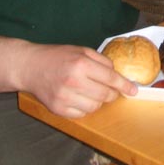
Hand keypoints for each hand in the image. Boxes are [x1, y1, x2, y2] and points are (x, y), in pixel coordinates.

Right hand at [14, 43, 135, 118]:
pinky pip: (81, 114)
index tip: (133, 91)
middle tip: (110, 89)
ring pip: (95, 107)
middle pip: (105, 95)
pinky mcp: (58, 109)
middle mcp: (73, 82)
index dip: (125, 85)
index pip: (110, 79)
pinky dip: (85, 108)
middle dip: (112, 94)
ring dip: (99, 101)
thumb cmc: (57, 57)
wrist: (29, 67)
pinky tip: (80, 98)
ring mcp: (64, 97)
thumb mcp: (81, 50)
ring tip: (91, 92)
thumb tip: (117, 75)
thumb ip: (101, 61)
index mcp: (81, 64)